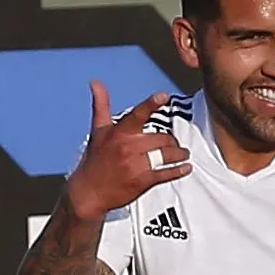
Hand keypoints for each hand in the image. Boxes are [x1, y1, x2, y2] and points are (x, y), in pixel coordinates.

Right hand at [62, 83, 190, 222]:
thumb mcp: (98, 131)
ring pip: (166, 155)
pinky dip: (178, 171)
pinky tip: (185, 168)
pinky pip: (166, 174)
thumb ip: (102, 105)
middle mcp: (129, 147)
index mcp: (120, 133)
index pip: (138, 114)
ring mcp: (136, 165)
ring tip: (183, 154)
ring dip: (179, 154)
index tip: (163, 96)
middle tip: (174, 143)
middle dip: (171, 141)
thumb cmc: (94, 161)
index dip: (151, 104)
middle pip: (161, 138)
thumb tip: (96, 82)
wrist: (88, 192)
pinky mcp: (142, 181)